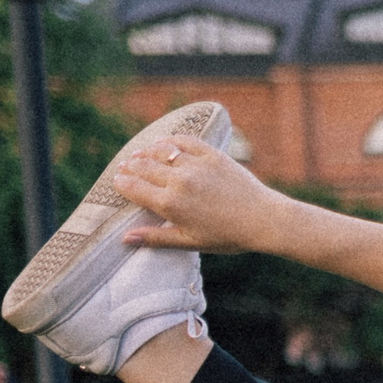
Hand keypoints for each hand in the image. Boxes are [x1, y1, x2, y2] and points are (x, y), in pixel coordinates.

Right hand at [112, 135, 293, 254]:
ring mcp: (195, 165)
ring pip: (160, 151)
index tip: (117, 181)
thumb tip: (124, 238)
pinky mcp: (212, 155)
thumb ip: (156, 238)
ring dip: (146, 152)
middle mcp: (178, 181)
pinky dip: (170, 140)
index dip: (121, 183)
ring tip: (140, 154)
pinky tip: (164, 143)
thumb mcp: (190, 241)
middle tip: (126, 166)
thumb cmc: (228, 236)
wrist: (264, 219)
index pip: (133, 188)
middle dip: (130, 166)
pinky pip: (184, 141)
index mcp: (170, 204)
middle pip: (142, 166)